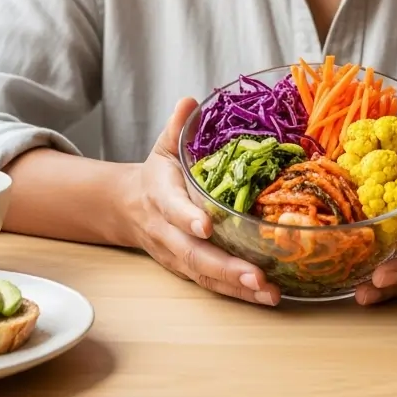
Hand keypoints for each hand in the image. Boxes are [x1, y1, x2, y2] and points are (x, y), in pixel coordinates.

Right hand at [126, 98, 280, 306]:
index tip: (207, 225)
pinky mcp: (187, 269)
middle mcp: (167, 231)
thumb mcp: (163, 146)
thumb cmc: (157, 174)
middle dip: (226, 267)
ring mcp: (176, 254)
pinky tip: (264, 295)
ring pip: (204, 275)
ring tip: (269, 291)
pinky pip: (211, 284)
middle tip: (257, 275)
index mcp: (160, 194)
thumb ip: (177, 127)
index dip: (188, 217)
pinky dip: (237, 293)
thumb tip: (190, 101)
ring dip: (237, 286)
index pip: (172, 207)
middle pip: (193, 253)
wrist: (128, 207)